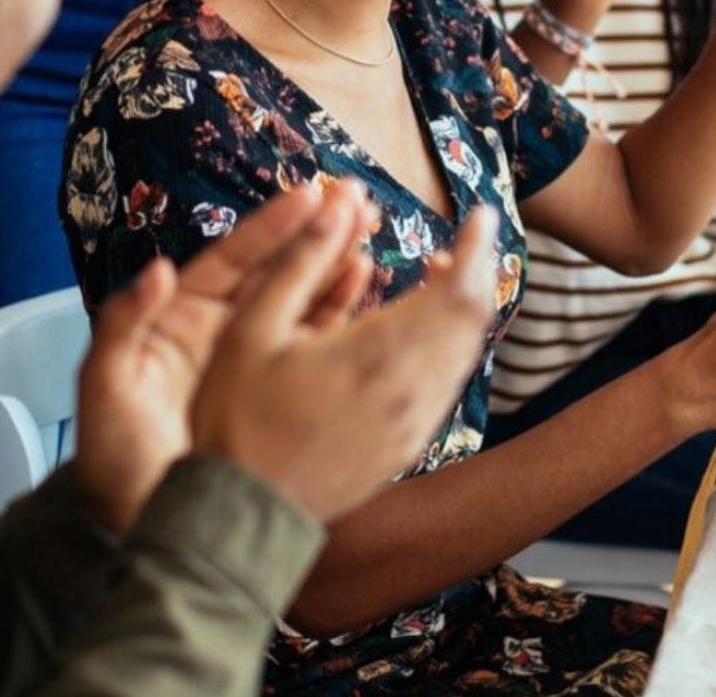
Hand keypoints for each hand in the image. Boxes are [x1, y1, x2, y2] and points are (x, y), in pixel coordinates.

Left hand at [73, 183, 374, 529]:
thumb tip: (157, 271)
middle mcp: (220, 329)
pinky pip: (311, 343)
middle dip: (315, 232)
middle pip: (275, 269)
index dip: (271, 226)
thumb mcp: (103, 387)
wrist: (135, 522)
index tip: (308, 196)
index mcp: (178, 317)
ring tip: (370, 232)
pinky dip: (339, 313)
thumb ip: (122, 326)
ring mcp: (252, 360)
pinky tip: (365, 284)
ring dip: (334, 263)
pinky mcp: (275, 391)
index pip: (231, 259)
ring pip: (300, 299)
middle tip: (356, 200)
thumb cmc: (111, 457)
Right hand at [190, 205, 501, 523]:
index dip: (476, 248)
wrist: (242, 513)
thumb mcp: (251, 329)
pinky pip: (447, 384)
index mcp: (378, 356)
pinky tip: (419, 334)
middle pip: (473, 321)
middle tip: (465, 240)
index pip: (459, 293)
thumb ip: (298, 261)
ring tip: (441, 276)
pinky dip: (448, 347)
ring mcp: (413, 425)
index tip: (480, 216)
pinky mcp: (406, 447)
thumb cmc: (236, 419)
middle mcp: (410, 391)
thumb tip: (336, 203)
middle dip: (476, 272)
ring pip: (465, 354)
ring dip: (464, 310)